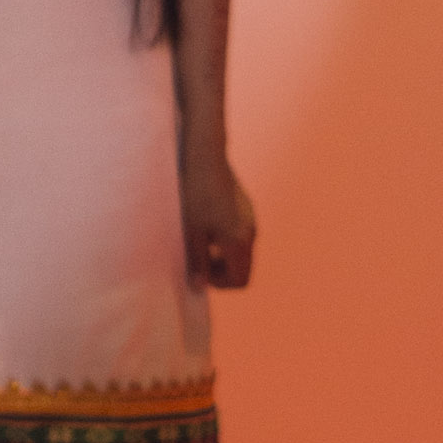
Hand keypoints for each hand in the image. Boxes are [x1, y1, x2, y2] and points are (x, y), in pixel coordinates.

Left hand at [182, 152, 255, 288]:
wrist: (205, 156)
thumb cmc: (194, 193)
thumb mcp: (191, 230)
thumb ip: (197, 260)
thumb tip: (199, 286)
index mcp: (239, 242)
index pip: (239, 281)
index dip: (219, 283)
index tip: (199, 272)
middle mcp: (250, 233)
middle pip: (243, 268)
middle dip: (221, 270)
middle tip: (197, 258)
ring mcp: (251, 220)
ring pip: (242, 250)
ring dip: (223, 254)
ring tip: (199, 238)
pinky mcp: (247, 208)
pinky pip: (241, 233)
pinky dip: (227, 238)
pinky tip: (207, 221)